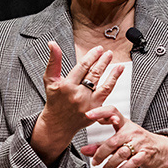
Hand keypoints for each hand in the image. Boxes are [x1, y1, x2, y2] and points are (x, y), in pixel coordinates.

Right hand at [31, 41, 124, 164]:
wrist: (58, 123)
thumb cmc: (54, 100)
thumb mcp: (49, 79)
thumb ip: (53, 61)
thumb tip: (52, 44)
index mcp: (66, 86)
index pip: (82, 67)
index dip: (92, 56)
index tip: (98, 49)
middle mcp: (78, 95)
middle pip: (94, 74)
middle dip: (102, 61)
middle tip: (107, 52)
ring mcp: (88, 103)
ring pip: (103, 84)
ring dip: (111, 72)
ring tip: (115, 61)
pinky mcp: (95, 110)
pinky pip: (106, 94)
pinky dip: (113, 82)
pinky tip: (117, 73)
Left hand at [80, 105, 167, 167]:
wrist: (162, 149)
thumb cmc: (139, 141)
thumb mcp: (120, 139)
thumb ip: (102, 145)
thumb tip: (85, 150)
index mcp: (125, 123)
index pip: (112, 112)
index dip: (100, 112)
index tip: (88, 114)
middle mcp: (132, 131)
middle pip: (113, 141)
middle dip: (101, 153)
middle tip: (95, 161)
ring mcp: (139, 142)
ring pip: (121, 153)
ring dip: (110, 163)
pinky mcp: (145, 154)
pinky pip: (132, 162)